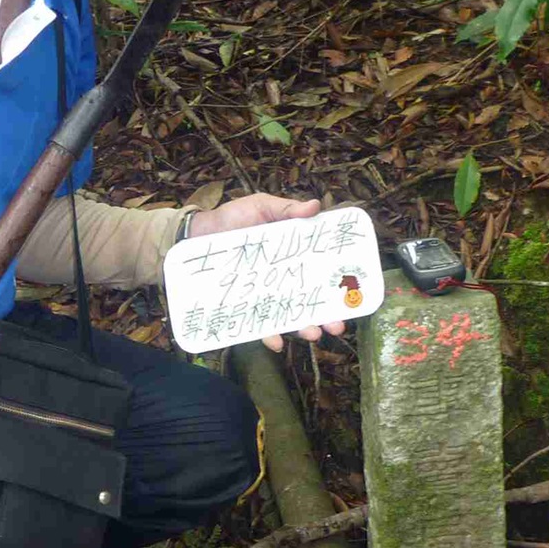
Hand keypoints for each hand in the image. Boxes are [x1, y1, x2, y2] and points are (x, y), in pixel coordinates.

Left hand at [187, 194, 349, 353]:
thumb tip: (315, 206)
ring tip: (313, 333)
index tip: (352, 295)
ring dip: (304, 328)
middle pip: (311, 301)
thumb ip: (287, 209)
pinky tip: (277, 342)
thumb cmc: (232, 218)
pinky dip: (269, 336)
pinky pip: (259, 326)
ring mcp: (265, 295)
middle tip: (337, 325)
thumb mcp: (262, 206)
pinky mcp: (246, 307)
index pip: (321, 273)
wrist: (196, 234)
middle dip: (327, 316)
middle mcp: (284, 279)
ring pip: (290, 317)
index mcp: (294, 257)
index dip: (337, 285)